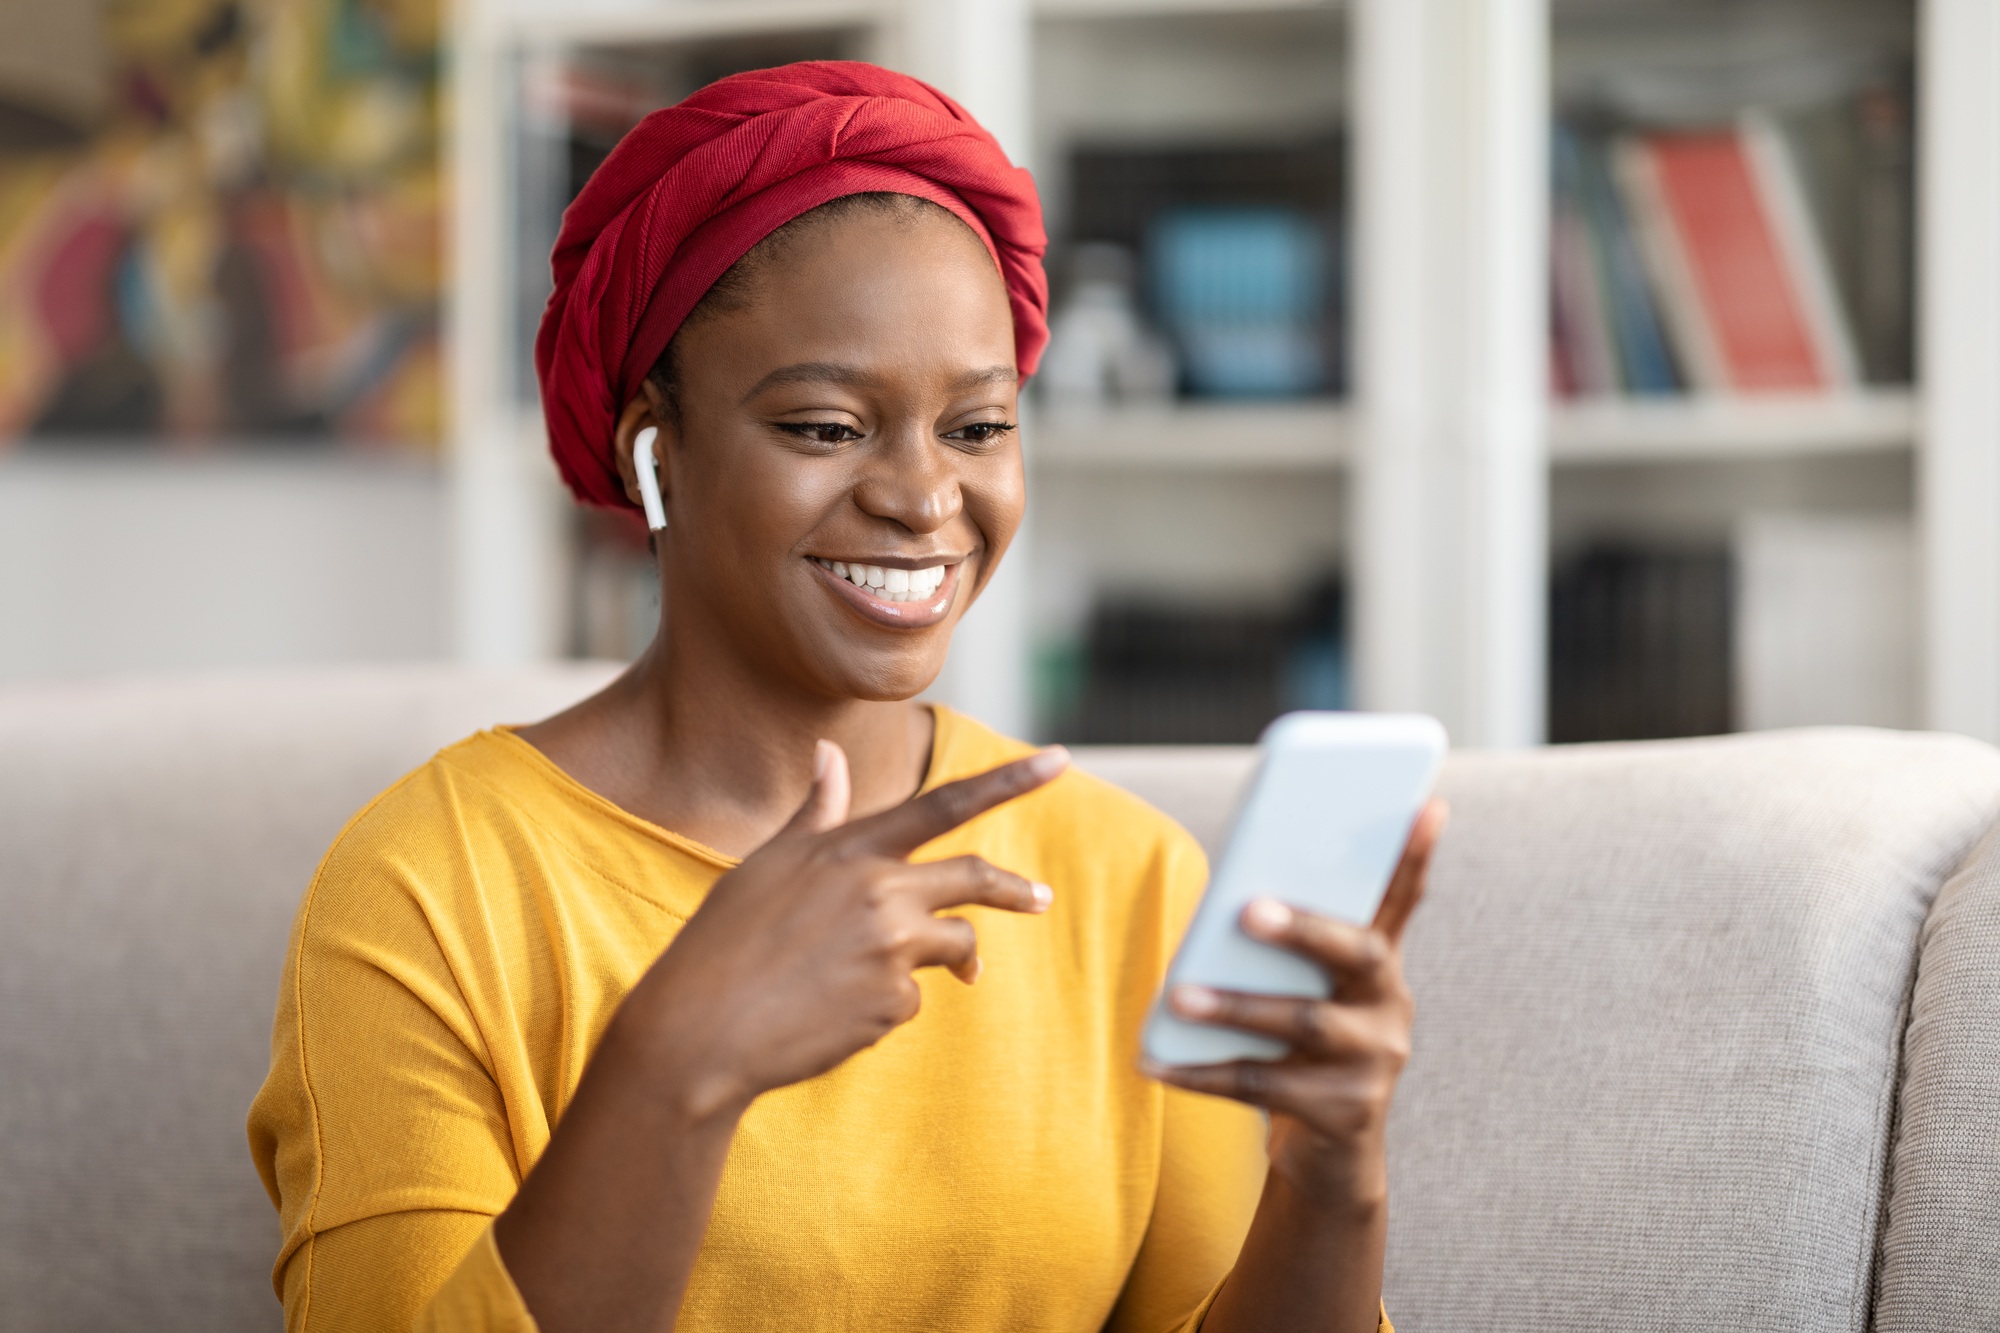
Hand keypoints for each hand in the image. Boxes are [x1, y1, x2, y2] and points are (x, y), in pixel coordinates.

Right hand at [618, 740, 1068, 1120]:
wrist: (699, 1031)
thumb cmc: (723, 943)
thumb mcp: (767, 865)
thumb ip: (815, 812)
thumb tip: (830, 753)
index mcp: (849, 847)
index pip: (943, 804)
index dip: (1008, 782)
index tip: (1061, 759)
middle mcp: (878, 889)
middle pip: (973, 879)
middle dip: (1013, 891)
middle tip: (1039, 899)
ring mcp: (890, 947)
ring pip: (954, 946)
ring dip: (949, 962)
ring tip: (885, 982)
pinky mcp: (892, 1003)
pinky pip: (912, 1000)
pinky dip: (883, 1006)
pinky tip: (834, 1015)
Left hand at [1149, 800, 1446, 1212]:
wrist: (1329, 1156)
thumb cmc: (1299, 1049)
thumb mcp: (1302, 991)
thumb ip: (1284, 948)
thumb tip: (1231, 895)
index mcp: (1379, 964)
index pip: (1403, 898)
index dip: (1416, 852)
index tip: (1426, 802)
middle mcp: (1390, 1006)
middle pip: (1358, 952)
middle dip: (1304, 927)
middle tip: (1248, 909)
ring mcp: (1376, 1062)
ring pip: (1305, 1021)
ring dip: (1236, 1006)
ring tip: (1178, 997)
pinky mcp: (1347, 1113)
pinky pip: (1264, 1086)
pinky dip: (1203, 1074)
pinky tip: (1154, 1064)